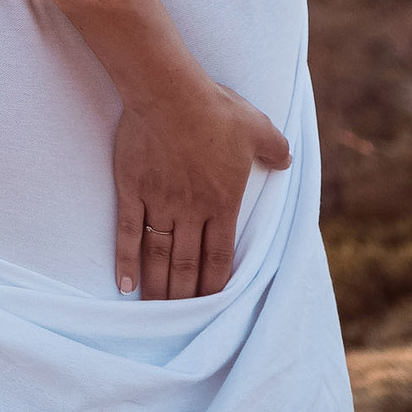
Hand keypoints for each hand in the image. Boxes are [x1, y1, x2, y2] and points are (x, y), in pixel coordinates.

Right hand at [114, 82, 292, 299]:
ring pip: (159, 256)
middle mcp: (191, 211)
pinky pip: (129, 233)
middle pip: (187, 264)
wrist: (169, 92)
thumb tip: (287, 160)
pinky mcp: (132, 190)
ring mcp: (159, 202)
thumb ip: (275, 148)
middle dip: (186, 296)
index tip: (213, 306)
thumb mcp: (258, 127)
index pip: (220, 257)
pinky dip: (126, 262)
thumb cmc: (214, 109)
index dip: (216, 285)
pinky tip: (124, 284)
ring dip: (158, 286)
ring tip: (155, 310)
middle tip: (181, 319)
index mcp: (222, 202)